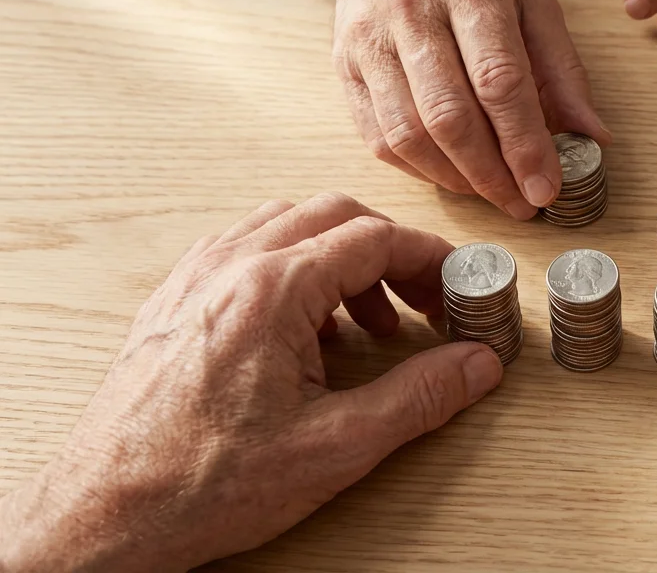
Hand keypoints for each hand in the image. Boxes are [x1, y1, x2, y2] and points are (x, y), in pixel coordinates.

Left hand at [0, 193, 503, 571]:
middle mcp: (228, 268)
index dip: (429, 256)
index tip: (456, 280)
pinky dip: (293, 269)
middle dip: (390, 251)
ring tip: (367, 321)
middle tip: (423, 298)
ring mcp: (194, 280)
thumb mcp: (335, 446)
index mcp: (271, 290)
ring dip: (340, 258)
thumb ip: (419, 397)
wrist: (109, 515)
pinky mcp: (174, 301)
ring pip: (287, 225)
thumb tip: (474, 366)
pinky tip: (305, 328)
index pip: (373, 238)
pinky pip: (245, 251)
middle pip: (333, 215)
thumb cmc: (201, 483)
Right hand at [320, 0, 609, 218]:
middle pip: (449, 114)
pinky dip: (419, 168)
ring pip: (407, 133)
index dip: (524, 143)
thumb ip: (562, 67)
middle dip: (491, 174)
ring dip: (455, 179)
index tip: (548, 188)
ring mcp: (368, 37)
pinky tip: (452, 174)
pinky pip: (377, 135)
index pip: (498, 80)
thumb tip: (594, 137)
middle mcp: (411, 7)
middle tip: (523, 205)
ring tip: (492, 193)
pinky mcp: (344, 63)